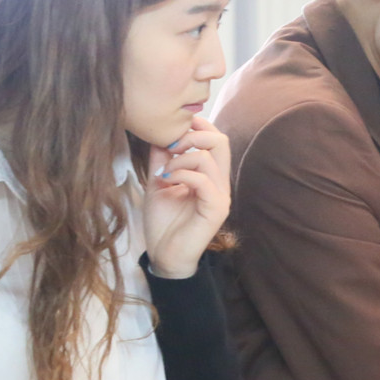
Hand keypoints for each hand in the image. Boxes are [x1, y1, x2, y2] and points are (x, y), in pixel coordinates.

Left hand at [145, 113, 231, 278]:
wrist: (165, 256)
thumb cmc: (163, 223)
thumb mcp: (159, 182)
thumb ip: (162, 159)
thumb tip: (159, 133)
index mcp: (209, 175)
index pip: (215, 139)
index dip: (198, 125)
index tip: (174, 124)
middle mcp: (219, 183)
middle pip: (221, 141)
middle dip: (193, 135)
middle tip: (170, 146)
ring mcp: (220, 196)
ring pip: (209, 158)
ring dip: (180, 158)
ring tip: (164, 172)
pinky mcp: (216, 209)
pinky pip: (203, 181)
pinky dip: (181, 174)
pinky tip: (166, 181)